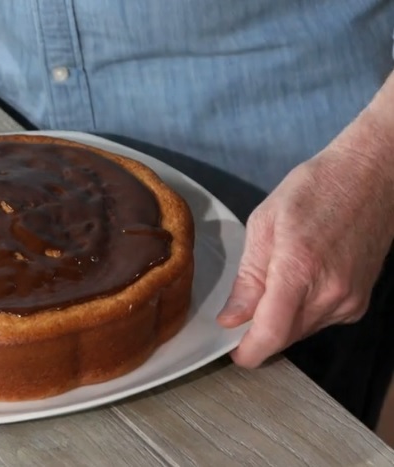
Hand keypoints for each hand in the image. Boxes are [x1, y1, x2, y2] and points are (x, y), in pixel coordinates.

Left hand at [216, 147, 393, 367]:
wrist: (372, 178)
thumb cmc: (315, 190)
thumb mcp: (264, 224)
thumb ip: (248, 277)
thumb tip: (232, 317)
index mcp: (299, 270)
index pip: (271, 333)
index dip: (248, 352)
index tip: (233, 352)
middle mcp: (330, 293)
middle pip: (284, 337)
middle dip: (258, 333)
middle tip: (241, 310)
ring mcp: (349, 300)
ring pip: (301, 331)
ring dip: (280, 321)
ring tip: (274, 281)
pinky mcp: (360, 302)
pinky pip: (321, 321)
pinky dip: (301, 313)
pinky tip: (299, 282)